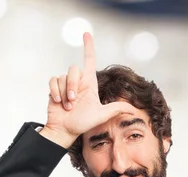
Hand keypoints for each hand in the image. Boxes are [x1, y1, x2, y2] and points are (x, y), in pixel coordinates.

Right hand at [41, 32, 134, 147]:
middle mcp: (77, 82)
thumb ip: (116, 109)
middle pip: (74, 69)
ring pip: (63, 76)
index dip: (88, 47)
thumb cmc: (82, 124)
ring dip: (65, 93)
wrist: (66, 130)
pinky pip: (54, 80)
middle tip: (73, 102)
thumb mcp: (102, 115)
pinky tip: (58, 102)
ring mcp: (65, 85)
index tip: (86, 34)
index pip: (89, 60)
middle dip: (73, 85)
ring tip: (67, 106)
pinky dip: (55, 92)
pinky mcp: (55, 88)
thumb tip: (134, 109)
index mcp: (89, 84)